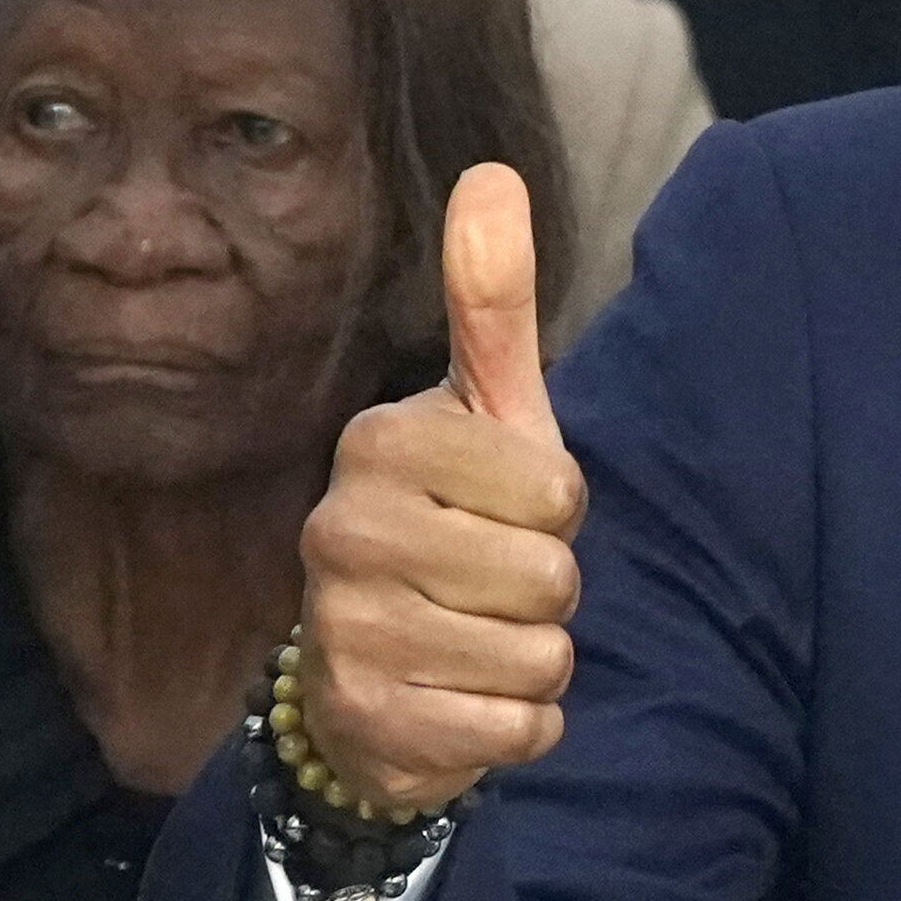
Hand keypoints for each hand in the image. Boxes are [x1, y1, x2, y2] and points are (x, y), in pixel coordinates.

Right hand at [291, 162, 581, 822]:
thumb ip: (491, 304)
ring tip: (478, 641)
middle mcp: (343, 529)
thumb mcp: (484, 414)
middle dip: (549, 593)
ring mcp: (345, 629)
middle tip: (490, 585)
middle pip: (551, 577)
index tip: (506, 512)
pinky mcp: (366, 719)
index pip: (557, 488)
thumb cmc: (453, 527)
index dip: (556, 511)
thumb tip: (493, 173)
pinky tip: (466, 700)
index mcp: (381, 443)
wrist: (372, 677)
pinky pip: (516, 728)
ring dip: (535, 661)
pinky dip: (518, 725)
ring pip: (538, 656)